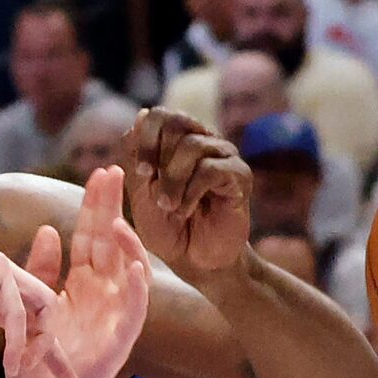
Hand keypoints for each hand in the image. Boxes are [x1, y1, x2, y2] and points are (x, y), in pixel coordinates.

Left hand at [0, 166, 151, 377]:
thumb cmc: (37, 362)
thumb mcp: (33, 306)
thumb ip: (41, 270)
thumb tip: (48, 229)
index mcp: (83, 287)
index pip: (92, 237)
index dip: (96, 206)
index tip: (100, 173)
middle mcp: (103, 299)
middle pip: (111, 245)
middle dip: (113, 210)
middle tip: (115, 173)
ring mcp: (114, 321)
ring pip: (129, 274)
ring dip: (127, 246)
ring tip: (119, 221)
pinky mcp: (118, 346)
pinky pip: (134, 314)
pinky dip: (137, 291)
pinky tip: (137, 269)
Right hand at [0, 246, 55, 377]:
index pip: (28, 316)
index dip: (44, 346)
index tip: (58, 374)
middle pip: (46, 309)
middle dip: (55, 345)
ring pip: (43, 307)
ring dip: (38, 343)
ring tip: (21, 371)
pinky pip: (18, 313)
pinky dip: (18, 341)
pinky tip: (10, 364)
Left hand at [125, 107, 251, 281]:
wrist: (195, 262)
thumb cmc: (167, 229)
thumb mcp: (141, 194)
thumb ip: (138, 159)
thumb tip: (141, 114)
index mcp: (176, 143)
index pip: (158, 115)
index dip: (145, 140)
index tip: (142, 173)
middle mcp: (203, 142)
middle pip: (176, 122)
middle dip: (158, 159)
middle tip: (155, 191)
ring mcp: (223, 156)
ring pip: (192, 145)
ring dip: (173, 181)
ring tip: (170, 207)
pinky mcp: (240, 176)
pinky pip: (210, 169)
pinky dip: (190, 193)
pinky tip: (186, 211)